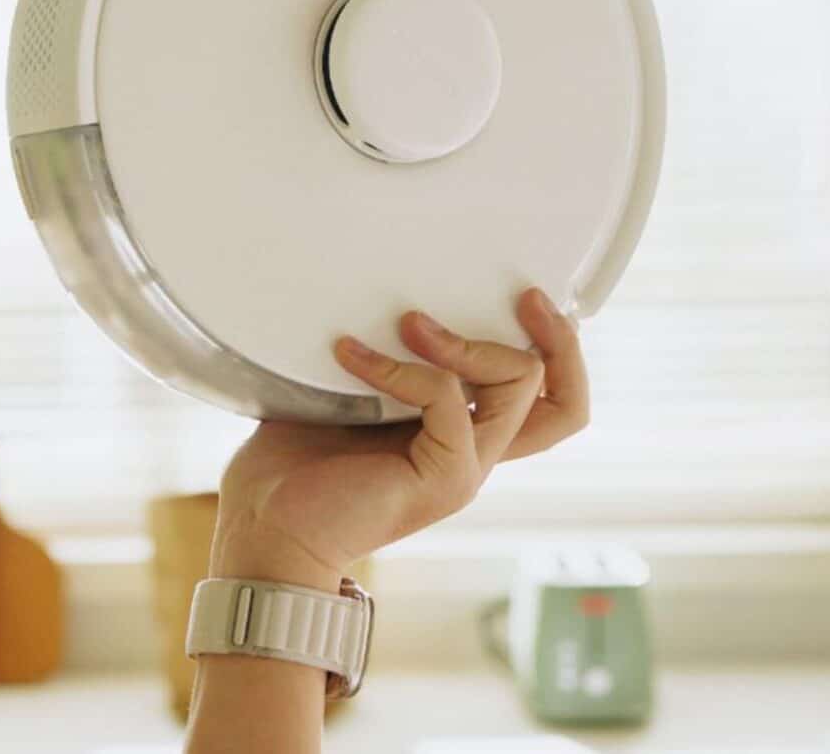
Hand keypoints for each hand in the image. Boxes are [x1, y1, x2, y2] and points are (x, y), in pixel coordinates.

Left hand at [208, 287, 589, 591]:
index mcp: (460, 435)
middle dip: (557, 341)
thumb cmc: (293, 470)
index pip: (545, 401)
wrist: (265, 531)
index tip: (525, 301)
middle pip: (564, 404)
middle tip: (523, 298)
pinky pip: (445, 398)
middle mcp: (474, 454)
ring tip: (409, 323)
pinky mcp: (441, 478)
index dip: (557, 351)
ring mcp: (464, 469)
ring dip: (466, 341)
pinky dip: (400, 368)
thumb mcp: (345, 397)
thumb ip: (382, 358)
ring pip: (521, 387)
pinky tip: (350, 356)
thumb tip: (376, 300)